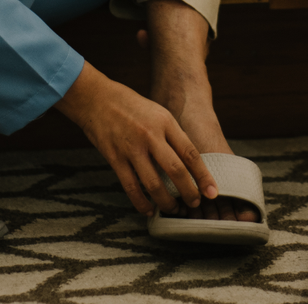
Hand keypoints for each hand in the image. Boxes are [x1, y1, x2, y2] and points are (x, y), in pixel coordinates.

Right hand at [55, 62, 217, 215]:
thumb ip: (171, 135)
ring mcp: (131, 148)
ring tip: (174, 209)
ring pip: (154, 183)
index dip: (203, 176)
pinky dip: (141, 202)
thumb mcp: (157, 112)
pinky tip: (148, 210)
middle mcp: (150, 135)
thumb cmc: (130, 106)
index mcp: (165, 122)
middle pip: (176, 170)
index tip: (212, 192)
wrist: (96, 98)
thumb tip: (188, 162)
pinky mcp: (115, 158)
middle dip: (189, 192)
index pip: (190, 153)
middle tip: (195, 204)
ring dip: (166, 201)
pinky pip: (131, 187)